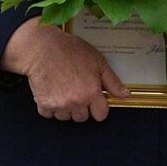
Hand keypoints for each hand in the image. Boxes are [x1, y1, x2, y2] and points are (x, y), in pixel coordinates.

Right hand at [0, 20, 127, 121]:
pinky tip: (51, 90)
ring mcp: (59, 105)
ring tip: (63, 88)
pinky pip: (49, 114)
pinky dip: (50, 106)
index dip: (98, 107)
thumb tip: (125, 95)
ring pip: (66, 117)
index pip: (101, 115)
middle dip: (81, 107)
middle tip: (76, 89)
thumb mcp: (97, 61)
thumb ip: (112, 81)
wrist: (42, 47)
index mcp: (91, 92)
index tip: (93, 98)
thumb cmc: (70, 50)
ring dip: (65, 108)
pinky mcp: (43, 105)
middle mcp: (76, 102)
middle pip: (82, 118)